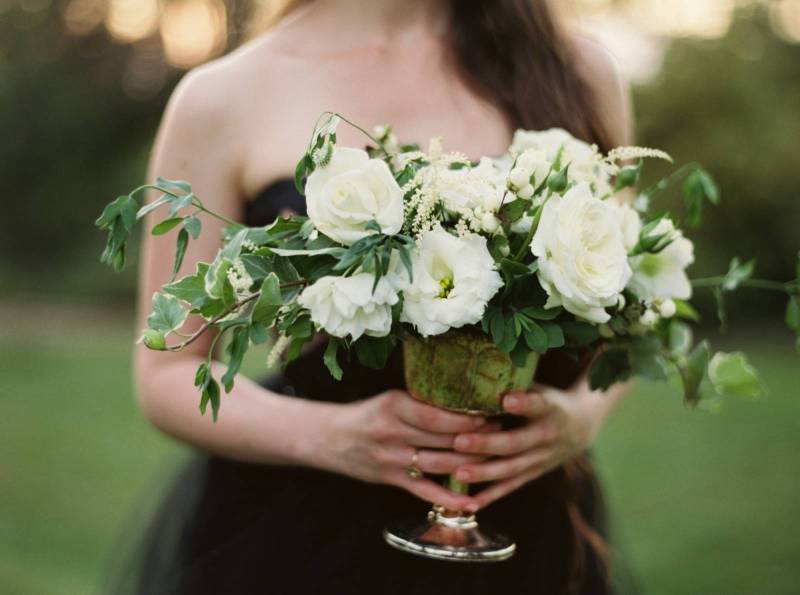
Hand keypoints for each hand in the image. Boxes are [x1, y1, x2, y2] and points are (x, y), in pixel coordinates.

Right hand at [326, 390, 496, 510]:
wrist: (328, 437)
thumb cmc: (365, 415)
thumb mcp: (389, 400)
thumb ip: (419, 404)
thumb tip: (462, 403)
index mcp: (394, 406)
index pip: (437, 415)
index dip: (466, 419)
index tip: (489, 415)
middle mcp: (393, 433)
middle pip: (443, 439)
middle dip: (476, 439)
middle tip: (502, 435)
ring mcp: (392, 459)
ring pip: (439, 464)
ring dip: (469, 464)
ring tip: (495, 460)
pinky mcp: (391, 479)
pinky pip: (424, 490)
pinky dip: (449, 497)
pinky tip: (471, 502)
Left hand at [451, 380, 612, 509]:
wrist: (581, 427)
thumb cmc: (548, 399)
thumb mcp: (540, 385)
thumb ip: (515, 382)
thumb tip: (478, 366)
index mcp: (551, 409)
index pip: (539, 405)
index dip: (525, 403)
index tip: (507, 398)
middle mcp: (547, 437)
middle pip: (516, 443)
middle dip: (488, 443)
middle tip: (460, 441)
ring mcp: (541, 459)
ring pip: (511, 469)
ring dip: (484, 473)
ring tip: (458, 473)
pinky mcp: (533, 474)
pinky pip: (510, 487)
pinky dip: (490, 496)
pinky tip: (469, 503)